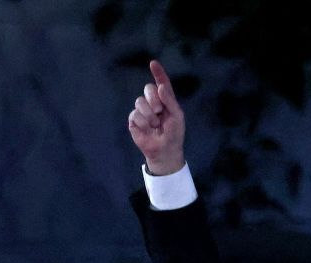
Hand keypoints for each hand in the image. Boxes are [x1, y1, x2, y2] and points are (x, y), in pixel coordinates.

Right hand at [127, 59, 186, 176]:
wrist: (165, 150)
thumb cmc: (174, 134)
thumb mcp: (177, 116)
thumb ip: (170, 100)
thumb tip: (160, 86)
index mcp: (165, 100)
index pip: (161, 83)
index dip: (158, 73)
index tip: (153, 63)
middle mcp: (153, 102)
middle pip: (148, 88)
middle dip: (154, 99)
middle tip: (159, 111)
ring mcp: (142, 110)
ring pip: (139, 101)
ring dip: (149, 115)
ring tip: (155, 125)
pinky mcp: (134, 119)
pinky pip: (135, 114)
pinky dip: (143, 123)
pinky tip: (148, 129)